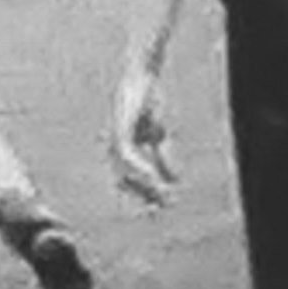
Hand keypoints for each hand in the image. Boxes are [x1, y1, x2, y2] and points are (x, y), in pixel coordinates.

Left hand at [108, 60, 178, 204]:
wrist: (143, 78)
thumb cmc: (148, 104)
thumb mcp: (158, 136)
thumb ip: (162, 159)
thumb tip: (174, 183)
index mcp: (120, 152)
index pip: (127, 183)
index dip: (141, 197)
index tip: (157, 210)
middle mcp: (113, 149)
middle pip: (123, 182)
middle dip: (142, 197)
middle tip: (160, 210)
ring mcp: (114, 140)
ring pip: (124, 173)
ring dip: (145, 186)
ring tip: (162, 196)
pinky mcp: (120, 130)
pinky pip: (128, 155)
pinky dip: (142, 167)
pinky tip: (153, 176)